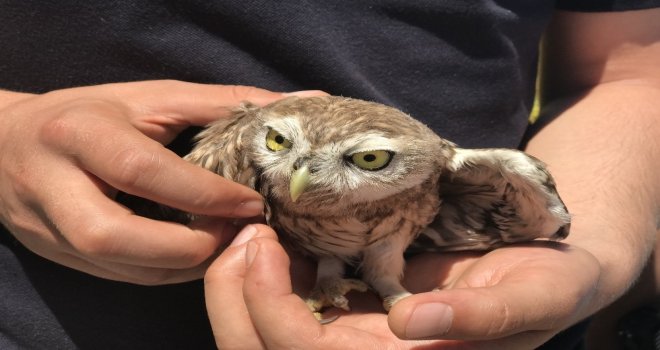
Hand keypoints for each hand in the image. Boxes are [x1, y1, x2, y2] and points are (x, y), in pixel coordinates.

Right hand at [0, 80, 317, 283]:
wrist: (5, 143)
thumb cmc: (90, 114)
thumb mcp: (150, 98)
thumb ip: (221, 104)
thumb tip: (291, 105)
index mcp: (79, 133)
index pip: (143, 170)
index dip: (203, 194)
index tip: (252, 204)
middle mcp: (55, 183)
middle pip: (114, 234)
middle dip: (187, 246)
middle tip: (235, 235)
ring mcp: (49, 226)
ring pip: (118, 266)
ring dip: (182, 266)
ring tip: (224, 246)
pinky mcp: (56, 254)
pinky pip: (119, 276)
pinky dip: (165, 272)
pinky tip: (195, 256)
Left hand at [206, 224, 600, 348]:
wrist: (548, 260)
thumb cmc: (550, 281)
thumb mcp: (536, 298)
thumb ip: (483, 319)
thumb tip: (408, 322)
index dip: (269, 311)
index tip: (262, 243)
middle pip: (265, 349)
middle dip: (234, 297)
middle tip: (242, 232)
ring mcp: (355, 324)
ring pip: (265, 324)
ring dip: (238, 278)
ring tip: (246, 225)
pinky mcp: (356, 293)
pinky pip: (292, 289)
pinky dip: (264, 263)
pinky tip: (267, 226)